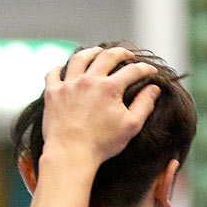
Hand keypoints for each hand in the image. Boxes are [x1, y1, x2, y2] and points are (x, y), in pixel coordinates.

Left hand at [41, 46, 161, 166]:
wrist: (71, 154)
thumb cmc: (102, 144)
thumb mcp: (131, 126)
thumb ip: (144, 105)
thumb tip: (154, 88)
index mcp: (110, 88)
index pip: (133, 70)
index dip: (145, 69)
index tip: (151, 71)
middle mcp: (89, 80)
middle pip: (107, 56)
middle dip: (121, 53)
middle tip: (127, 55)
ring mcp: (69, 84)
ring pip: (80, 57)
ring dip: (92, 52)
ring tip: (98, 52)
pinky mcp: (53, 92)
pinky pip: (54, 72)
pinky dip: (60, 68)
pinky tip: (66, 68)